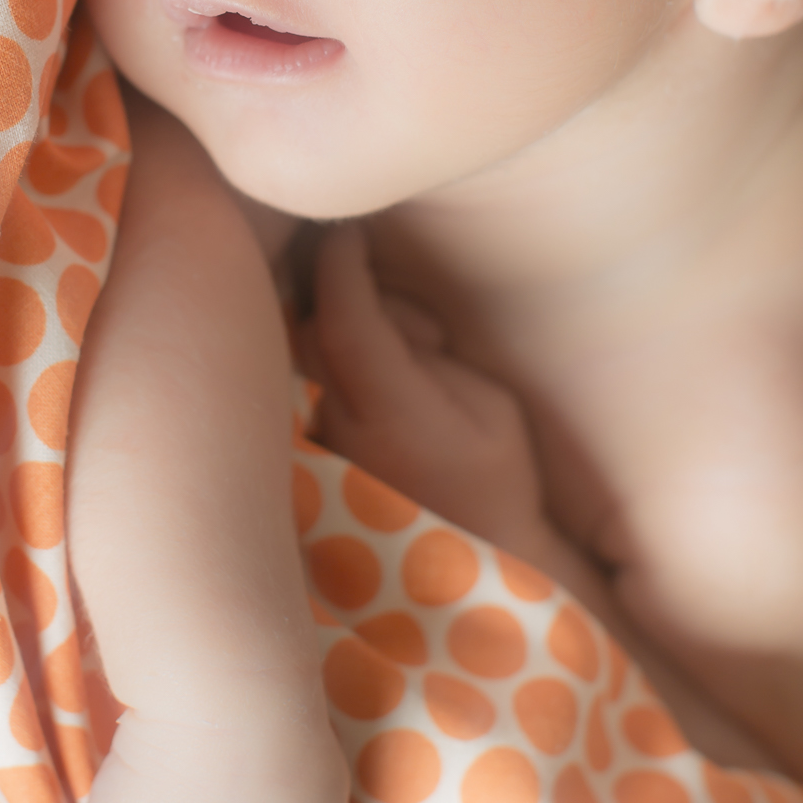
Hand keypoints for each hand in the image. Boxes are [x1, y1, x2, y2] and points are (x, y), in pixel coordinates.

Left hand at [302, 222, 547, 548]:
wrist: (471, 571)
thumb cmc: (497, 484)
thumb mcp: (493, 409)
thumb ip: (432, 356)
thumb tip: (386, 321)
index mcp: (394, 414)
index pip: (345, 321)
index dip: (340, 267)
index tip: (346, 232)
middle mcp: (341, 431)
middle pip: (308, 331)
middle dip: (348, 301)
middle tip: (419, 331)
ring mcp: (319, 450)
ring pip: (306, 361)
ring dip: (345, 341)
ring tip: (415, 374)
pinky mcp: (309, 462)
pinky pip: (308, 392)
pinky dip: (336, 374)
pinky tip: (385, 399)